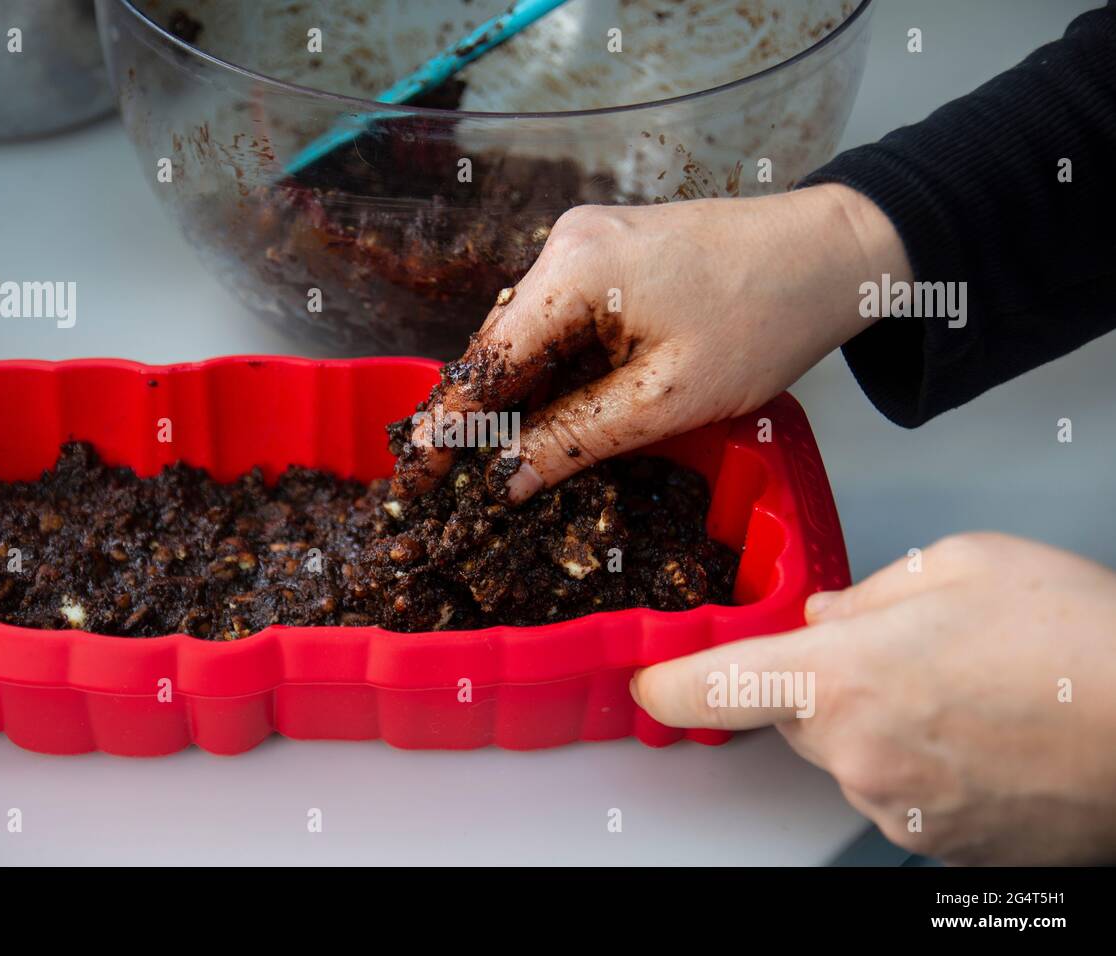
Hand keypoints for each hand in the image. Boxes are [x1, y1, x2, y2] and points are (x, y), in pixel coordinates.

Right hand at [392, 183, 908, 500]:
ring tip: (499, 464)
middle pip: (501, 347)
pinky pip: (564, 324)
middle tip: (451, 487)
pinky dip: (557, 374)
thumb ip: (575, 440)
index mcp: (570, 270)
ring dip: (520, 400)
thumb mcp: (666, 400)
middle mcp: (564, 245)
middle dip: (479, 417)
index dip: (447, 427)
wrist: (835, 252)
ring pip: (533, 339)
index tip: (414, 479)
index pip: (484, 362)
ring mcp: (588, 245)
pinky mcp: (613, 257)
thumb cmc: (763, 321)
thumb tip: (505, 481)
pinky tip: (552, 418)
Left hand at [631, 533, 1115, 864]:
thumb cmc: (1083, 641)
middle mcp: (858, 757)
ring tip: (968, 693)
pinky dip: (922, 766)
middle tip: (905, 653)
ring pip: (850, 756)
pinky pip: (899, 794)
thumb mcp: (959, 564)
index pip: (709, 689)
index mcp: (841, 678)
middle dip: (824, 682)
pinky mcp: (939, 848)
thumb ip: (865, 592)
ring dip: (881, 724)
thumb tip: (824, 617)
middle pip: (793, 715)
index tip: (648, 682)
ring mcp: (899, 812)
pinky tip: (985, 735)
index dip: (668, 684)